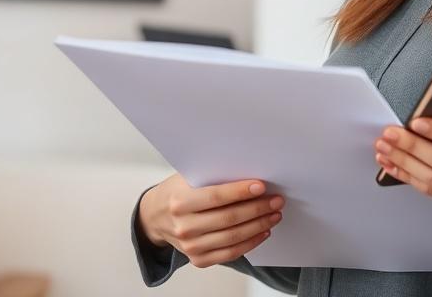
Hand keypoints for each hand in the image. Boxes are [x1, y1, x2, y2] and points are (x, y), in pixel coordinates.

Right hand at [137, 173, 285, 267]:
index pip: (216, 197)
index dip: (240, 192)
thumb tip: (248, 173)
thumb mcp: (187, 177)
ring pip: (233, 238)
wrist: (155, 217)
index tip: (261, 186)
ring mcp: (191, 246)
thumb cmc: (176, 192)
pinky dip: (250, 242)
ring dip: (259, 225)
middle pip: (229, 218)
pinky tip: (263, 231)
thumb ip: (213, 176)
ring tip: (274, 214)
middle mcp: (184, 226)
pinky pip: (230, 253)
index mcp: (180, 201)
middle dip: (257, 209)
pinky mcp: (198, 259)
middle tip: (276, 200)